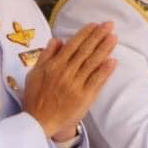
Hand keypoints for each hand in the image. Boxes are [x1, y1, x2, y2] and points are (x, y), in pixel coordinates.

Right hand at [21, 22, 117, 141]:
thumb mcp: (34, 73)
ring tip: (114, 38)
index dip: (85, 34)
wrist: (38, 122)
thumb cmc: (35, 98)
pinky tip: (113, 61)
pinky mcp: (84, 97)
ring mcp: (76, 85)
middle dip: (98, 36)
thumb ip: (45, 55)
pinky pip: (96, 81)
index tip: (95, 25)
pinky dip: (105, 71)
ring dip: (104, 49)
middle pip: (85, 51)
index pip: (72, 45)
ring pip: (92, 63)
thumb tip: (57, 40)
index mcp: (53, 66)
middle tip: (109, 25)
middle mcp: (65, 73)